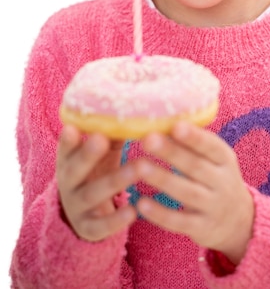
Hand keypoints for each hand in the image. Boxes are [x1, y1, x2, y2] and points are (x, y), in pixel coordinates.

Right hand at [56, 125, 138, 240]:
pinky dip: (116, 220)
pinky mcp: (88, 228)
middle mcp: (68, 183)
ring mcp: (76, 207)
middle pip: (75, 169)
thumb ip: (115, 134)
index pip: (65, 148)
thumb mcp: (103, 153)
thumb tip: (136, 108)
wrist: (86, 214)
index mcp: (69, 161)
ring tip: (138, 168)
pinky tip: (134, 211)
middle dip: (88, 154)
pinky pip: (100, 226)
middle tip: (101, 139)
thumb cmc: (98, 171)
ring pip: (92, 194)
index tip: (72, 128)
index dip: (68, 140)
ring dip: (115, 180)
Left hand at [136, 122, 253, 263]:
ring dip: (163, 179)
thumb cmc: (216, 179)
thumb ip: (194, 143)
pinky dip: (160, 214)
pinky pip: (179, 222)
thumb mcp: (215, 160)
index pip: (212, 146)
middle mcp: (223, 182)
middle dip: (171, 152)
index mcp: (225, 159)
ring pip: (187, 193)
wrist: (238, 221)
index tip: (176, 126)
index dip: (194, 137)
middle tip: (147, 139)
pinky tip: (141, 204)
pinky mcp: (202, 228)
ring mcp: (213, 207)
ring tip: (139, 167)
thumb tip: (163, 117)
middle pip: (196, 166)